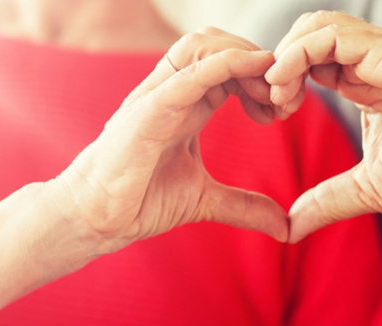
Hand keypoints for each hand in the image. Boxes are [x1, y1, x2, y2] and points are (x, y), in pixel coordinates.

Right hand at [51, 27, 287, 254]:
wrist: (96, 219)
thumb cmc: (140, 200)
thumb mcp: (205, 200)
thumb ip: (245, 206)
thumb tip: (285, 227)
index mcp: (188, 103)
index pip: (229, 64)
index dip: (262, 76)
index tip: (284, 108)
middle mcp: (173, 91)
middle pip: (219, 43)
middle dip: (259, 61)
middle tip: (284, 99)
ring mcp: (158, 96)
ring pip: (201, 45)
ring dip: (245, 57)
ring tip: (269, 93)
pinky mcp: (147, 111)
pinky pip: (186, 74)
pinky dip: (223, 64)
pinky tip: (252, 69)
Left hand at [266, 12, 381, 241]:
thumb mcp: (369, 187)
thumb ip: (328, 201)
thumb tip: (291, 228)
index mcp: (362, 81)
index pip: (309, 59)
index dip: (284, 80)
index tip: (272, 114)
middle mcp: (368, 60)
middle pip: (307, 34)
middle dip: (278, 63)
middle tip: (272, 102)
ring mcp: (380, 53)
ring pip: (316, 26)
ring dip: (285, 55)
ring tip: (277, 93)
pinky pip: (332, 36)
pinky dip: (299, 54)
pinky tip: (289, 85)